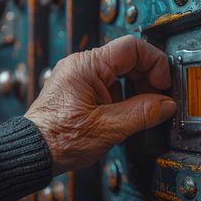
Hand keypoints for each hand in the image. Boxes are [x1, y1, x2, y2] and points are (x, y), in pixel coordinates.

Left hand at [24, 35, 175, 175]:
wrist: (34, 153)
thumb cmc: (58, 139)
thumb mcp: (109, 127)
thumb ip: (143, 112)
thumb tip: (166, 104)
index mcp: (87, 65)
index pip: (133, 47)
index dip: (155, 63)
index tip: (164, 84)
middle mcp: (82, 65)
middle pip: (128, 59)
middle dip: (147, 78)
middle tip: (158, 100)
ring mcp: (79, 77)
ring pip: (119, 73)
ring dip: (136, 89)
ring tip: (142, 110)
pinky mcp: (79, 89)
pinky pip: (109, 84)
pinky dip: (123, 96)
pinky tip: (125, 114)